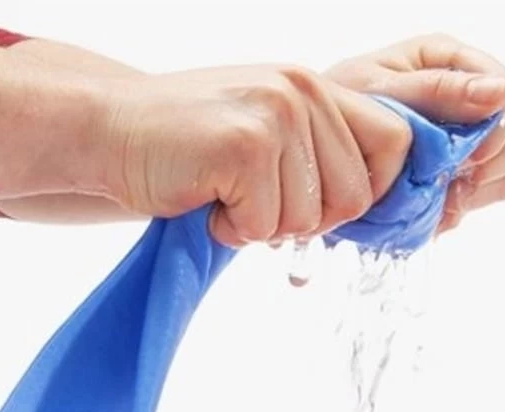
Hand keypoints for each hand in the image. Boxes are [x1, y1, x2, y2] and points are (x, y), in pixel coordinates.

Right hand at [99, 65, 411, 246]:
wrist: (108, 130)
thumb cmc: (190, 144)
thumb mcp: (270, 131)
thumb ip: (320, 154)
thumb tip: (370, 206)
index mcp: (316, 87)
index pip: (396, 142)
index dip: (373, 190)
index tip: (328, 207)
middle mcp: (303, 90)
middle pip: (355, 196)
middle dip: (308, 222)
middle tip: (259, 206)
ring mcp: (275, 114)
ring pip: (308, 219)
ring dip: (262, 227)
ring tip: (224, 195)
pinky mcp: (244, 145)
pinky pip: (265, 224)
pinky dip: (232, 230)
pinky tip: (206, 201)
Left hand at [326, 34, 504, 233]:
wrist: (316, 153)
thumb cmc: (339, 108)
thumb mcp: (380, 91)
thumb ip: (438, 90)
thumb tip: (499, 91)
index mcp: (453, 63)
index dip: (497, 129)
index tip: (464, 156)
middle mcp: (472, 98)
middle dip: (495, 162)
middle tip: (453, 177)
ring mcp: (471, 142)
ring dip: (478, 189)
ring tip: (436, 191)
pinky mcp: (463, 178)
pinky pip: (486, 199)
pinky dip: (461, 207)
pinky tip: (431, 204)